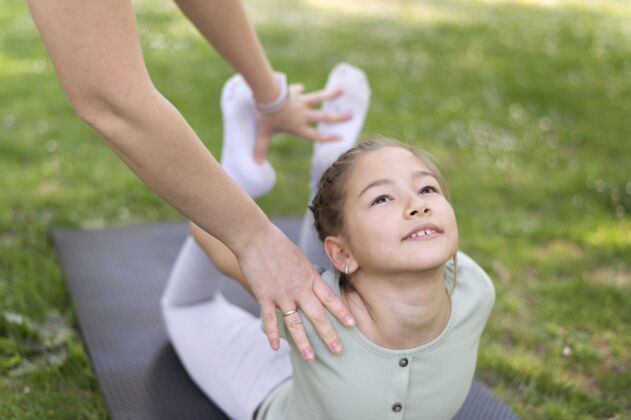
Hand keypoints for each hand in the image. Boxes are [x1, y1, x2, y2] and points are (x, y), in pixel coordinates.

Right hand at [235, 222, 354, 359]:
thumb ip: (307, 275)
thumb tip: (314, 285)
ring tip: (310, 358)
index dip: (341, 312)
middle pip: (317, 315)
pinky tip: (275, 348)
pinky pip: (269, 320)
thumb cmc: (277, 244)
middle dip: (328, 335)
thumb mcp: (300, 258)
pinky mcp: (265, 297)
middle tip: (338, 351)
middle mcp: (299, 288)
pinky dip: (272, 334)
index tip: (352, 325)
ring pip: (295, 323)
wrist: (255, 238)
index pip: (330, 298)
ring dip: (303, 342)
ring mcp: (281, 294)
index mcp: (309, 277)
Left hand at [254, 84, 352, 162]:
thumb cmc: (266, 116)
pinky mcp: (294, 92)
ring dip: (330, 94)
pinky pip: (298, 91)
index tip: (341, 137)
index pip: (316, 135)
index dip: (328, 138)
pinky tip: (302, 87)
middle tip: (351, 115)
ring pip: (318, 98)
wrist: (267, 95)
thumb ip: (260, 148)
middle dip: (338, 117)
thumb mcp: (263, 134)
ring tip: (342, 91)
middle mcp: (303, 115)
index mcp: (298, 127)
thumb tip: (256, 163)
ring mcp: (300, 102)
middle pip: (324, 117)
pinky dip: (300, 90)